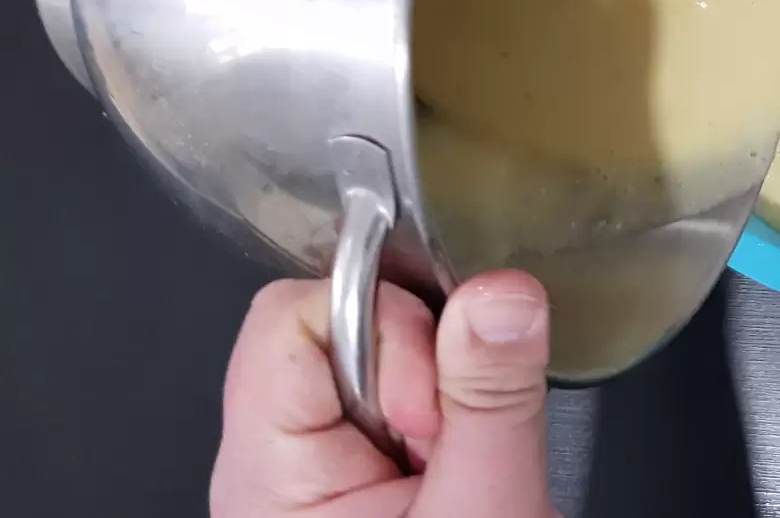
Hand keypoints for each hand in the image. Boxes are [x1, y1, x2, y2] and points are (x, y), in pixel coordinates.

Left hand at [210, 271, 559, 517]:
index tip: (434, 401)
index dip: (382, 329)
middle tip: (451, 438)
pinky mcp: (348, 474)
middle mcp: (269, 467)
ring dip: (437, 389)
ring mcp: (307, 471)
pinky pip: (389, 392)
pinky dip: (441, 409)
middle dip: (420, 361)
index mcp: (268, 477)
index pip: (292, 317)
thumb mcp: (486, 513)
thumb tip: (500, 294)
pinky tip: (454, 461)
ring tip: (456, 461)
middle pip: (332, 326)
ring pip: (370, 357)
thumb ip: (493, 398)